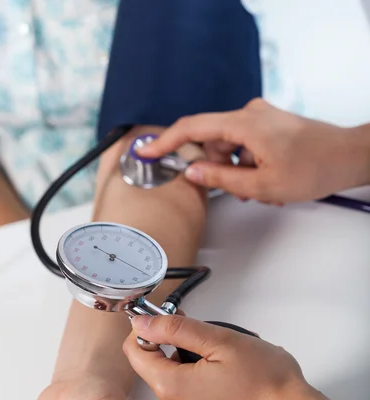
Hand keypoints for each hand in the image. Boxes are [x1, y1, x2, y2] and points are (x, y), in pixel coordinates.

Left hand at [123, 314, 307, 399]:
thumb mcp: (220, 341)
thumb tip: (141, 323)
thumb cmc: (267, 383)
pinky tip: (237, 390)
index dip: (147, 331)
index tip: (170, 322)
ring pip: (180, 388)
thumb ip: (176, 329)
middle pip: (160, 370)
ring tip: (233, 369)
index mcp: (170, 387)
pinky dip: (209, 393)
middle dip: (181, 351)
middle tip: (216, 345)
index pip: (135, 353)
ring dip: (197, 372)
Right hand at [138, 99, 369, 202]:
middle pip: (212, 142)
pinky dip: (249, 166)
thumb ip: (222, 178)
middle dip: (218, 169)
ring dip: (238, 172)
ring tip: (261, 190)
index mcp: (244, 124)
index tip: (145, 151)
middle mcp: (250, 115)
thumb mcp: (262, 183)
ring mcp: (260, 119)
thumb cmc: (314, 167)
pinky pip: (245, 147)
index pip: (192, 128)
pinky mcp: (268, 126)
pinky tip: (267, 183)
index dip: (164, 141)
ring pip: (229, 148)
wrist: (347, 157)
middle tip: (237, 190)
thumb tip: (193, 172)